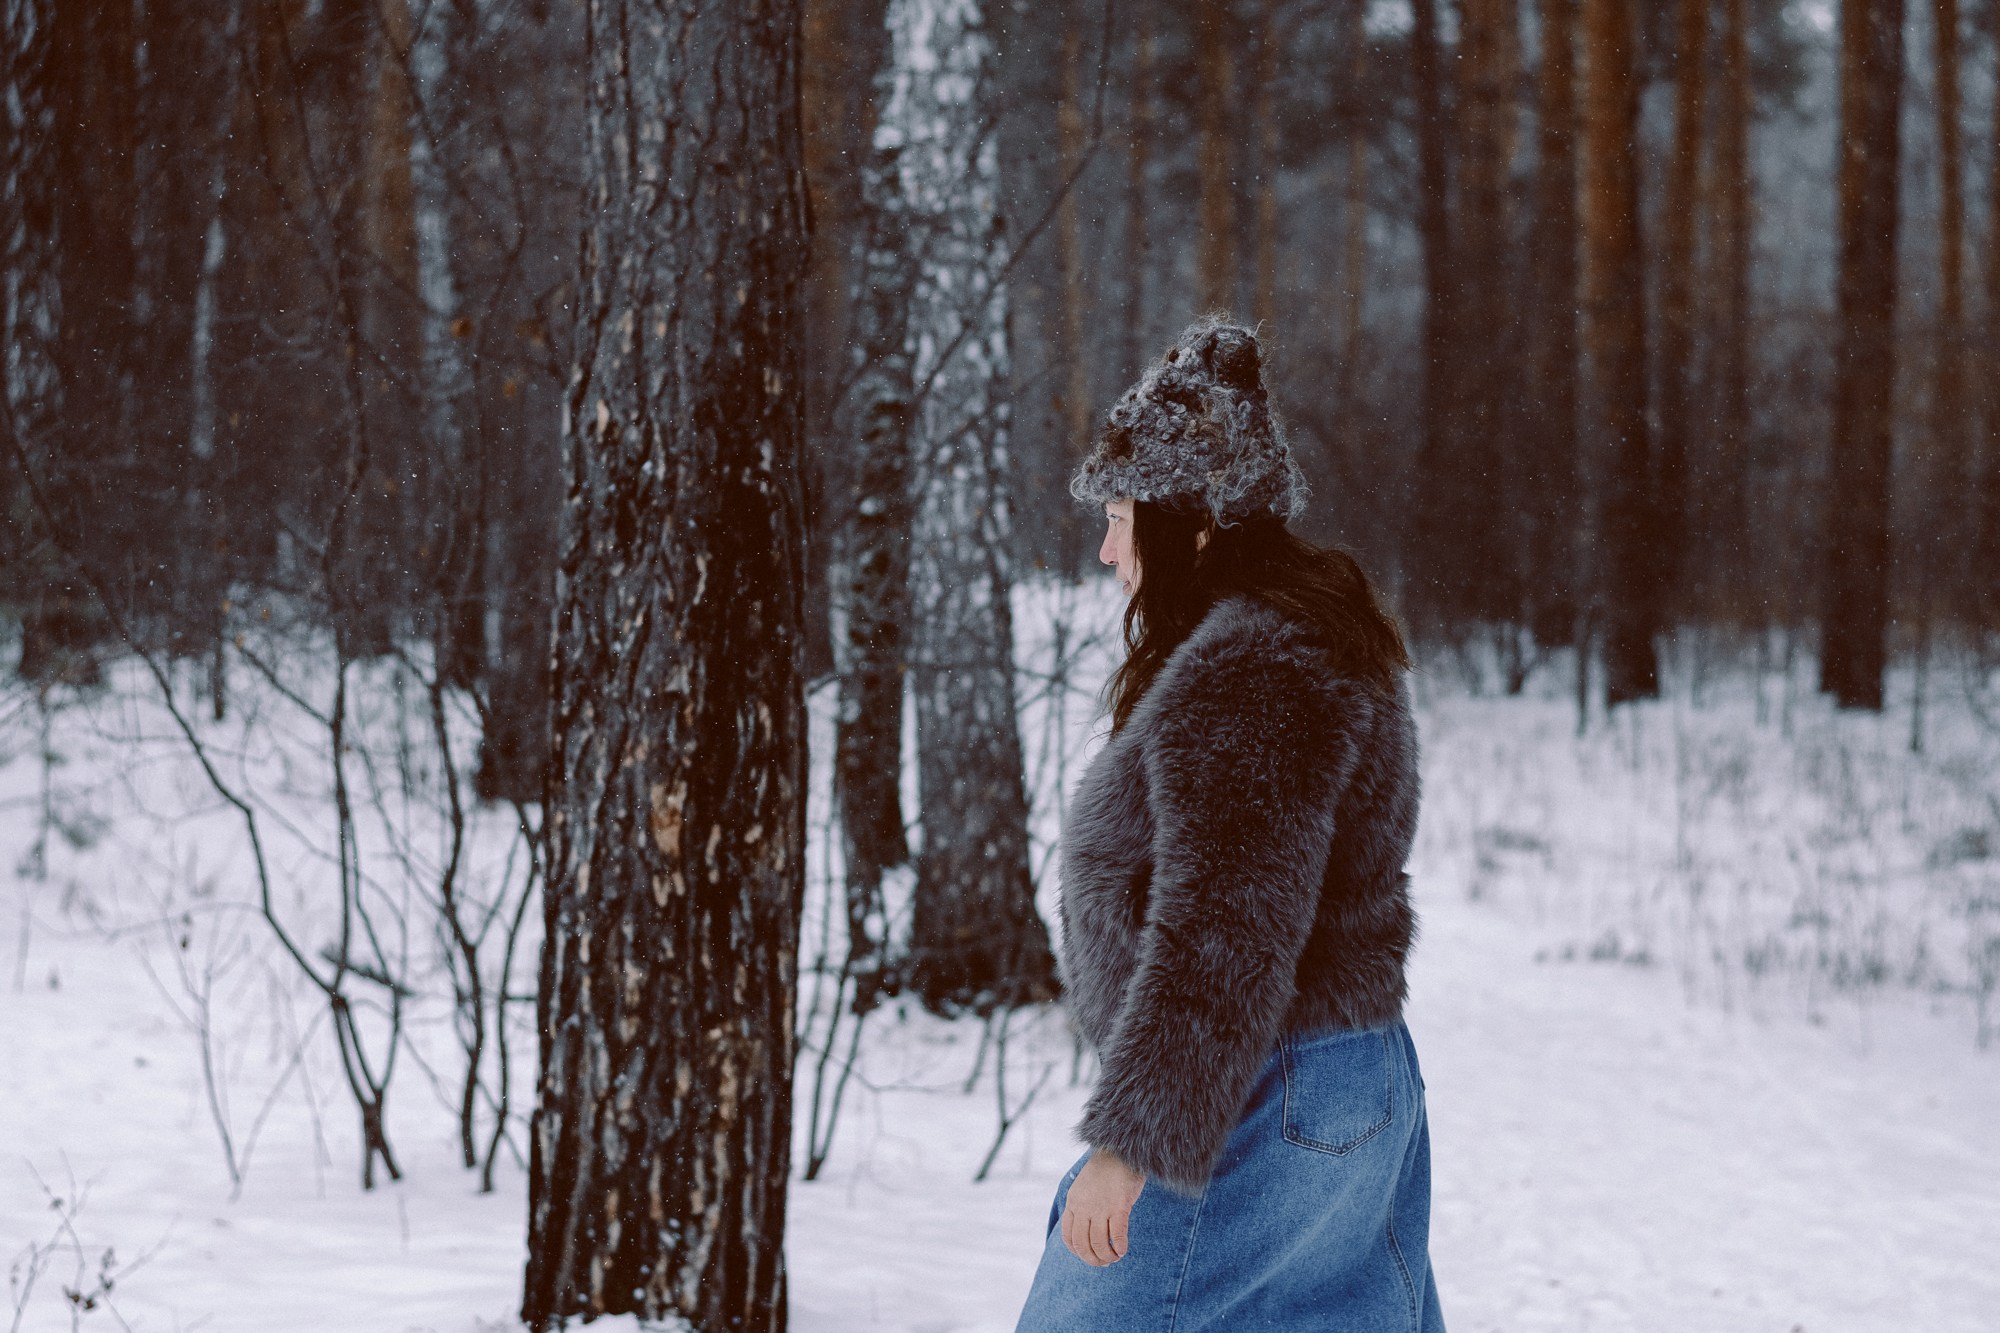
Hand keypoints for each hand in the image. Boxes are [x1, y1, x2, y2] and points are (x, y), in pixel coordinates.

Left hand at [1060, 1149, 1145, 1266]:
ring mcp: (1101, 1207)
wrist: (1120, 1151)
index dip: (1078, 1252)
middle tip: (1104, 1263)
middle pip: (1083, 1245)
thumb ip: (1082, 1205)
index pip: (1069, 1237)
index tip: (1088, 1256)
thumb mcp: (1084, 1186)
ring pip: (1100, 1244)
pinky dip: (1120, 1247)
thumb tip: (1087, 1228)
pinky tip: (1123, 1250)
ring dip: (1107, 1256)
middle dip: (1093, 1260)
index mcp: (1073, 1203)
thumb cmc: (1105, 1170)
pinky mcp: (1119, 1206)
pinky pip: (1117, 1235)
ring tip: (1115, 1258)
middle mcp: (1083, 1207)